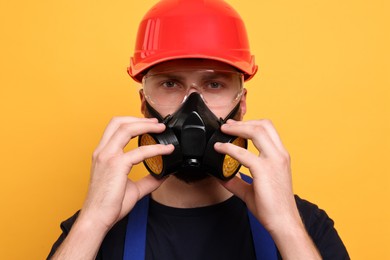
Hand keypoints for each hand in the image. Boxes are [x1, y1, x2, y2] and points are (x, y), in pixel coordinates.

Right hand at [80, 117, 173, 230]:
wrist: (97, 218)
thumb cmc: (108, 205)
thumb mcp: (132, 188)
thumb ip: (148, 180)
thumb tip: (163, 175)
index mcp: (102, 154)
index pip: (114, 128)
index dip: (132, 122)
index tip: (148, 125)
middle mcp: (103, 152)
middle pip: (119, 122)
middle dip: (139, 119)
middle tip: (156, 123)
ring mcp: (107, 156)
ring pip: (126, 129)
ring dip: (146, 126)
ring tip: (161, 128)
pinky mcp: (116, 165)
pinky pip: (140, 151)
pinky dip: (155, 148)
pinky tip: (165, 150)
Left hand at [214, 119, 320, 258]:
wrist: (283, 222)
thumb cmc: (273, 206)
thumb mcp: (253, 188)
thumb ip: (237, 180)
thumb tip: (221, 176)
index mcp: (280, 156)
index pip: (268, 130)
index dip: (251, 123)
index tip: (236, 125)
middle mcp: (279, 155)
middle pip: (264, 125)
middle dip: (243, 122)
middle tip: (227, 125)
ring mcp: (274, 161)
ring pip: (257, 132)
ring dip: (237, 128)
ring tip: (224, 130)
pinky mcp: (264, 170)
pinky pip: (243, 153)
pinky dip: (229, 148)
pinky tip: (220, 149)